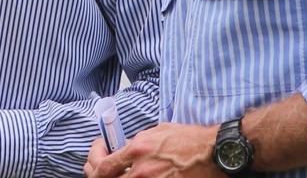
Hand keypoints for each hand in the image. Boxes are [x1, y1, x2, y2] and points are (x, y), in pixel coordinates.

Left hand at [87, 123, 220, 177]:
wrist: (212, 152)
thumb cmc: (188, 140)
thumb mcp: (156, 132)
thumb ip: (137, 144)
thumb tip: (123, 151)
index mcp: (138, 150)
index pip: (104, 165)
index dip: (94, 163)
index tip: (94, 158)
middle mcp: (142, 170)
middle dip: (96, 175)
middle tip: (94, 170)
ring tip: (113, 173)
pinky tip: (131, 177)